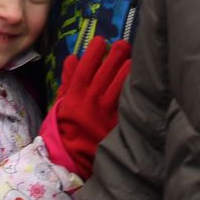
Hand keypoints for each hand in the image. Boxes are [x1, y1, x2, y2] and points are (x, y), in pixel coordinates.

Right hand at [40, 38, 131, 177]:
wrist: (71, 158)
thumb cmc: (64, 128)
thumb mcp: (61, 103)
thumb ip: (68, 81)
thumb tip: (73, 58)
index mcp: (74, 96)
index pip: (84, 69)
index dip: (93, 53)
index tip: (101, 40)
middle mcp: (89, 102)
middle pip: (103, 74)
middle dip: (113, 56)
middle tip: (122, 44)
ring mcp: (103, 114)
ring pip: (117, 86)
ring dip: (125, 70)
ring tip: (132, 58)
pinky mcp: (114, 124)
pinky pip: (124, 104)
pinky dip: (130, 91)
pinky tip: (138, 80)